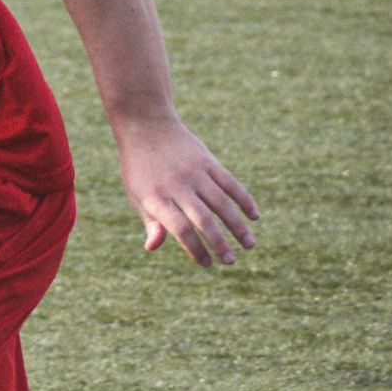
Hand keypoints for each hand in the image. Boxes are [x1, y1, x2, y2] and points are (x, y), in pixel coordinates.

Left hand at [115, 116, 258, 267]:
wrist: (147, 127)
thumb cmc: (140, 169)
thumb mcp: (137, 195)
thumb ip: (150, 222)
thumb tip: (152, 247)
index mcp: (156, 198)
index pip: (180, 229)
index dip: (195, 249)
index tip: (206, 264)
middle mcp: (177, 186)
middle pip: (203, 220)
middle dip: (219, 243)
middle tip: (230, 261)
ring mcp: (195, 172)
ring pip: (222, 203)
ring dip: (237, 225)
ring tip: (249, 245)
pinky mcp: (208, 161)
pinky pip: (230, 182)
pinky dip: (244, 199)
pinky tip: (254, 216)